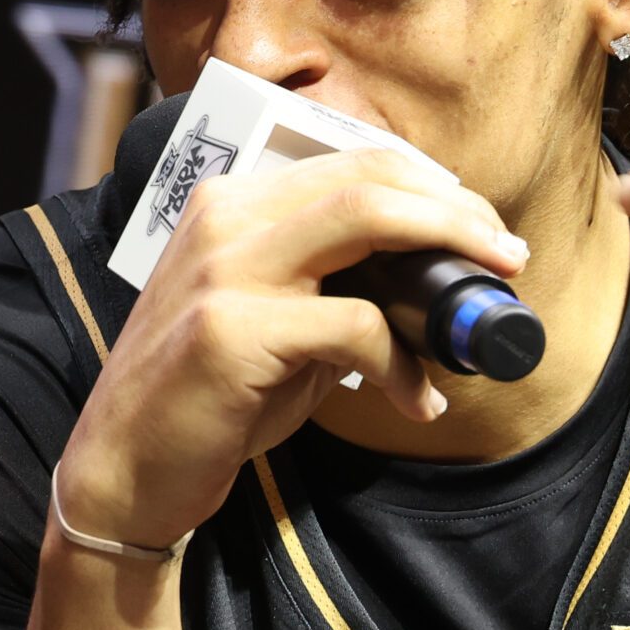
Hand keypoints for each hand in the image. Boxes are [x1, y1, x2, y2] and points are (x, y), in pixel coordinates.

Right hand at [58, 148, 525, 552]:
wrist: (122, 469)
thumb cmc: (207, 397)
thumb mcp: (267, 318)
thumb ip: (332, 286)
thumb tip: (427, 281)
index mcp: (232, 203)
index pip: (352, 159)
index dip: (431, 185)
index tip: (481, 224)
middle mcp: (224, 219)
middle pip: (370, 176)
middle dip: (457, 211)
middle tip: (507, 255)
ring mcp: (224, 269)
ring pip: (367, 219)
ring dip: (447, 252)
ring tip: (484, 305)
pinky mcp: (230, 330)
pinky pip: (354, 326)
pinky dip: (402, 364)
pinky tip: (415, 399)